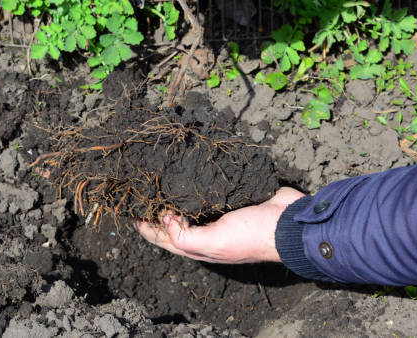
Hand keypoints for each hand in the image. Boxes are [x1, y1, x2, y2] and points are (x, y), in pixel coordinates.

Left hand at [134, 187, 304, 263]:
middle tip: (138, 187)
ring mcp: (216, 214)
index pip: (162, 238)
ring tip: (155, 176)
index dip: (143, 225)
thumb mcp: (215, 242)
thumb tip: (164, 219)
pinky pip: (204, 190)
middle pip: (171, 220)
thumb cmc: (253, 235)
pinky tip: (183, 170)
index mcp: (198, 246)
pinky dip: (192, 183)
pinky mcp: (228, 197)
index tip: (127, 208)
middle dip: (154, 207)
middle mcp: (204, 231)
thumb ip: (186, 236)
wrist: (288, 222)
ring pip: (186, 204)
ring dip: (171, 193)